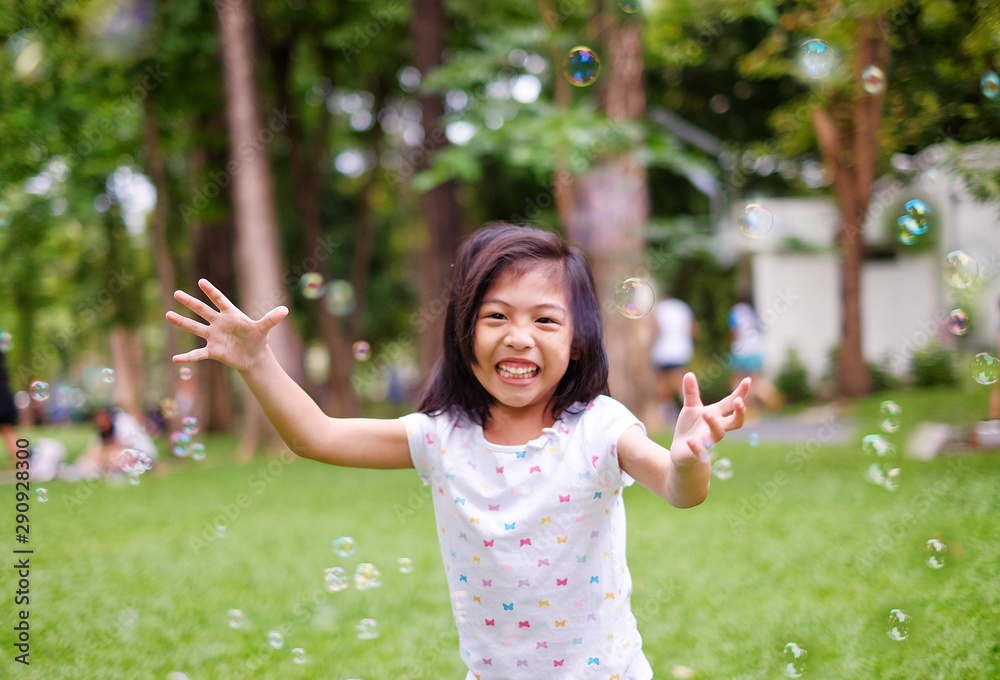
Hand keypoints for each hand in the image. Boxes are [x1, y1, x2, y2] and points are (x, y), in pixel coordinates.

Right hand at [165, 279, 287, 373]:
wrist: (253, 356)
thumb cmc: (257, 339)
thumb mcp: (264, 328)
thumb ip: (272, 319)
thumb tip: (285, 310)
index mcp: (231, 315)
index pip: (220, 300)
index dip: (211, 292)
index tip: (201, 282)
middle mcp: (219, 323)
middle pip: (202, 311)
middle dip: (190, 302)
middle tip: (176, 293)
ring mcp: (214, 336)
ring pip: (195, 328)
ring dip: (182, 322)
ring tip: (167, 314)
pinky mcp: (213, 351)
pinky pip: (197, 353)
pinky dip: (187, 356)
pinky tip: (175, 359)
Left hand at [669, 373, 749, 468]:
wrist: (681, 451)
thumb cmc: (690, 428)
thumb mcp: (690, 408)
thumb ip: (691, 392)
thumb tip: (689, 374)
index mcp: (717, 415)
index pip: (731, 403)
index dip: (740, 393)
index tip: (747, 380)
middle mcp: (716, 427)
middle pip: (735, 422)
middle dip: (739, 412)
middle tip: (739, 401)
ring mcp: (708, 440)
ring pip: (719, 434)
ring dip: (714, 423)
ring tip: (706, 413)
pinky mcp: (697, 452)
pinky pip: (700, 451)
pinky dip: (696, 446)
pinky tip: (690, 441)